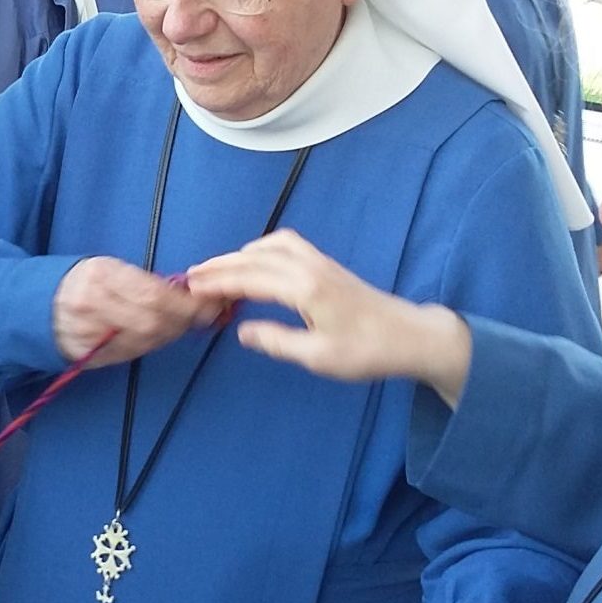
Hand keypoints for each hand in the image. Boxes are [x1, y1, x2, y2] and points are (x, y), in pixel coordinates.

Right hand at [52, 256, 223, 366]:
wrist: (38, 305)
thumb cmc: (82, 282)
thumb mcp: (110, 268)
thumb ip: (144, 282)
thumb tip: (188, 295)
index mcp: (101, 275)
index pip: (153, 294)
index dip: (185, 303)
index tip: (206, 303)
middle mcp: (92, 304)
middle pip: (151, 321)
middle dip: (182, 321)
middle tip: (201, 317)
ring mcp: (88, 333)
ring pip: (143, 341)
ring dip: (169, 334)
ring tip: (180, 325)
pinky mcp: (87, 354)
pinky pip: (129, 353)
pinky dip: (150, 345)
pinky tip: (157, 336)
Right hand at [186, 231, 472, 406]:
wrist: (409, 336)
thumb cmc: (366, 351)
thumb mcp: (317, 357)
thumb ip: (276, 341)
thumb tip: (242, 331)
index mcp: (304, 288)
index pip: (250, 279)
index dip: (218, 282)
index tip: (192, 287)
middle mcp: (309, 267)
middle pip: (256, 257)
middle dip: (222, 265)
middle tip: (192, 275)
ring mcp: (320, 262)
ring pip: (272, 245)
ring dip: (242, 253)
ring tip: (219, 268)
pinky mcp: (328, 266)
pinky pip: (288, 245)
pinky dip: (263, 248)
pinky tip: (257, 260)